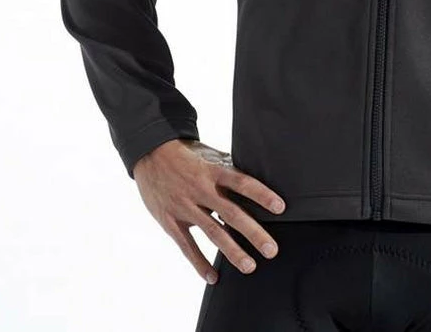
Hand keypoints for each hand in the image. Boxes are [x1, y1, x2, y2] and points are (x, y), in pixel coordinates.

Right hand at [133, 137, 286, 283]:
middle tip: (271, 250)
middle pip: (231, 213)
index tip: (280, 208)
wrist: (149, 154)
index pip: (242, 182)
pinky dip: (199, 262)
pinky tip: (213, 277)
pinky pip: (187, 245)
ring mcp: (184, 206)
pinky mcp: (170, 221)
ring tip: (249, 266)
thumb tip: (257, 174)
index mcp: (212, 172)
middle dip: (253, 233)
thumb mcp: (208, 155)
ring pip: (212, 232)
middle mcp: (200, 190)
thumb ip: (229, 168)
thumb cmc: (185, 155)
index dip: (261, 194)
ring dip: (232, 251)